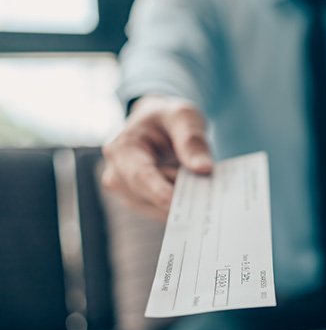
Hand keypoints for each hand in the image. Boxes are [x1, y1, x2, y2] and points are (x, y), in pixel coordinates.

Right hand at [102, 95, 211, 219]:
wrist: (158, 125)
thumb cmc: (167, 118)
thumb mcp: (183, 116)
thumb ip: (192, 140)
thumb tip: (203, 168)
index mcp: (122, 148)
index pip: (139, 174)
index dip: (155, 189)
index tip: (171, 201)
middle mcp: (117, 174)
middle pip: (149, 195)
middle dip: (177, 191)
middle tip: (202, 177)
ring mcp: (128, 193)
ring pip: (158, 208)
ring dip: (180, 197)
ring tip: (191, 174)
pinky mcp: (141, 203)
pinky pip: (163, 212)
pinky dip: (180, 204)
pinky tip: (192, 189)